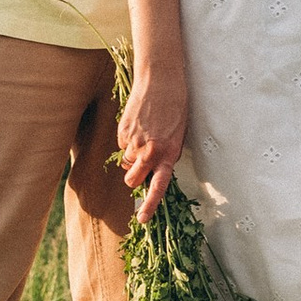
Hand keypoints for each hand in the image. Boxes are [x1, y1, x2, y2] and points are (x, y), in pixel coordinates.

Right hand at [116, 65, 188, 213]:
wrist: (161, 81)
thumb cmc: (176, 108)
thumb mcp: (178, 136)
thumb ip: (166, 156)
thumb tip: (154, 170)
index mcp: (167, 154)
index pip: (157, 186)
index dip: (149, 206)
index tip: (142, 220)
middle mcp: (149, 151)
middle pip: (132, 180)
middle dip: (134, 178)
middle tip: (141, 167)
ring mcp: (133, 142)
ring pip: (126, 163)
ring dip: (132, 158)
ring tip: (143, 138)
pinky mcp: (122, 132)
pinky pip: (122, 146)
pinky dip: (128, 141)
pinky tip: (138, 126)